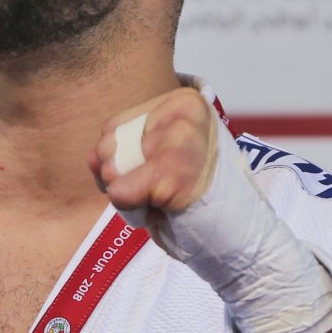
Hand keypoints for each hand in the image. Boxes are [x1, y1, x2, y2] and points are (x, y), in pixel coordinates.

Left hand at [89, 87, 218, 217]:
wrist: (238, 231)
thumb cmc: (196, 195)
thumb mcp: (159, 158)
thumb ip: (121, 151)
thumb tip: (93, 158)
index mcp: (182, 101)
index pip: (113, 127)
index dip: (120, 161)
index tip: (155, 173)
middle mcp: (183, 112)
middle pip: (108, 147)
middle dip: (123, 179)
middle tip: (163, 189)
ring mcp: (179, 140)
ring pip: (111, 170)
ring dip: (131, 196)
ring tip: (167, 197)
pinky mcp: (174, 173)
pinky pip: (120, 193)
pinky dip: (134, 210)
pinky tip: (166, 209)